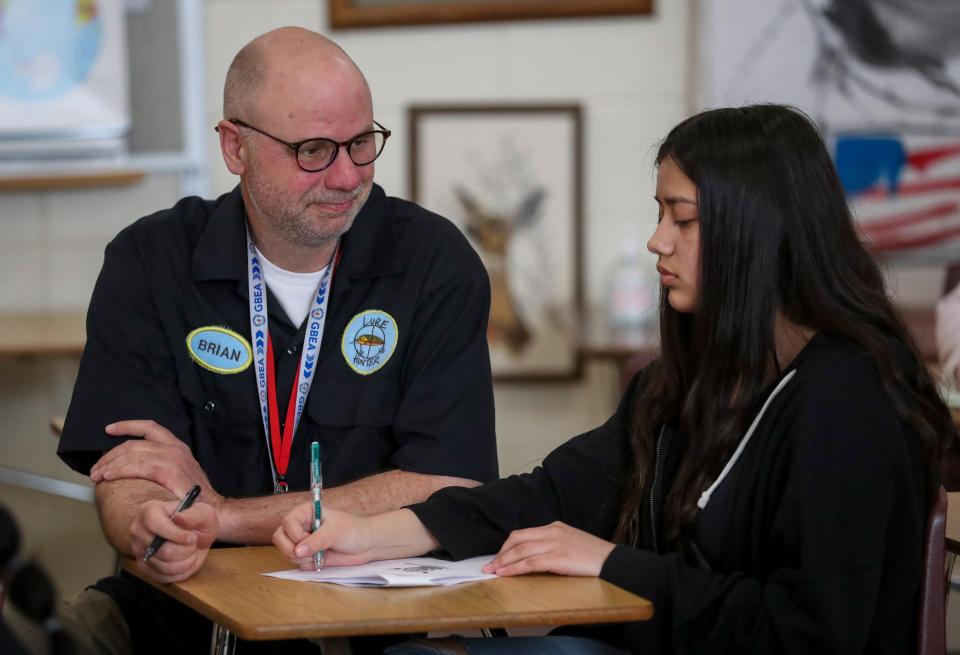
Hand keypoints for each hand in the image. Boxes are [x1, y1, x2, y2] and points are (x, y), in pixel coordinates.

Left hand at [90, 420, 222, 508]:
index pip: (150, 427)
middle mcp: (174, 448)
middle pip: (134, 443)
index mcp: (177, 446)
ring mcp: (171, 458)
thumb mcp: (180, 472)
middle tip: (97, 466)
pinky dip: (118, 471)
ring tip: (97, 474)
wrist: (210, 510)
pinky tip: (108, 477)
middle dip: (110, 454)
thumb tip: (135, 467)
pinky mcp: (167, 471)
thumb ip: (162, 464)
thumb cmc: (194, 496)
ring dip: (110, 464)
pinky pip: (135, 467)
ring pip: (131, 454)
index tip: (109, 429)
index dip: (127, 425)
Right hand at [130, 499, 218, 582]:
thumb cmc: (198, 521)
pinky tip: (185, 560)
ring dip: (186, 561)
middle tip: (193, 543)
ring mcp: (139, 550)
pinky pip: (163, 577)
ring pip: (165, 566)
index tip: (192, 537)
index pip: (155, 524)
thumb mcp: (204, 512)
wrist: (197, 536)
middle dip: (186, 550)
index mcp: (149, 510)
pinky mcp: (144, 567)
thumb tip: (178, 518)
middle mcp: (139, 530)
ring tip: (190, 551)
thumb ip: (193, 514)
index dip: (176, 535)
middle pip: (162, 550)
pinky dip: (180, 572)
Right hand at [273, 505, 377, 569]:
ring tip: (320, 554)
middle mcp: (301, 526)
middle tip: (309, 553)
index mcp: (306, 513)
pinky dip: (308, 565)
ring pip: (287, 553)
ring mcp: (303, 542)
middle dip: (291, 549)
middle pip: (279, 538)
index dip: (295, 534)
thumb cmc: (353, 531)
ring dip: (301, 558)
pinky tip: (322, 560)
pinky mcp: (308, 556)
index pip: (287, 523)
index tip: (309, 539)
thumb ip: (315, 541)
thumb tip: (297, 551)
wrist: (366, 545)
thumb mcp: (334, 532)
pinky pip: (298, 564)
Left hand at [481, 521, 615, 576]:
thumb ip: (552, 545)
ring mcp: (555, 544)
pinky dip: (515, 568)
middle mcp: (552, 532)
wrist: (612, 561)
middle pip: (518, 539)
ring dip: (504, 561)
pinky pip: (530, 562)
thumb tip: (532, 558)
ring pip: (521, 550)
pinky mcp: (558, 558)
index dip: (507, 546)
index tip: (498, 556)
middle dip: (501, 553)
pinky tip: (506, 574)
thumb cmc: (593, 555)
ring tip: (493, 571)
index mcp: (555, 527)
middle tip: (490, 565)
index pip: (523, 533)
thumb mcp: (570, 543)